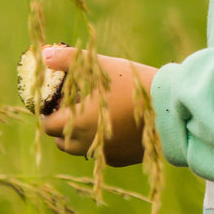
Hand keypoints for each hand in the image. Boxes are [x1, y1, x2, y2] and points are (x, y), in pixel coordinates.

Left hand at [39, 45, 158, 166]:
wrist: (170, 109)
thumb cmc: (133, 85)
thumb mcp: (101, 67)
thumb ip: (69, 60)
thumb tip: (42, 55)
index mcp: (76, 124)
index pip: (47, 125)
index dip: (48, 112)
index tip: (56, 100)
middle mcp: (86, 144)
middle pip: (61, 140)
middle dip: (61, 124)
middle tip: (73, 105)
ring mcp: (104, 154)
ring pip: (80, 149)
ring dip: (78, 134)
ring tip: (92, 113)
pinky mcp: (121, 159)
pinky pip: (100, 153)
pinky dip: (99, 141)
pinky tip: (113, 123)